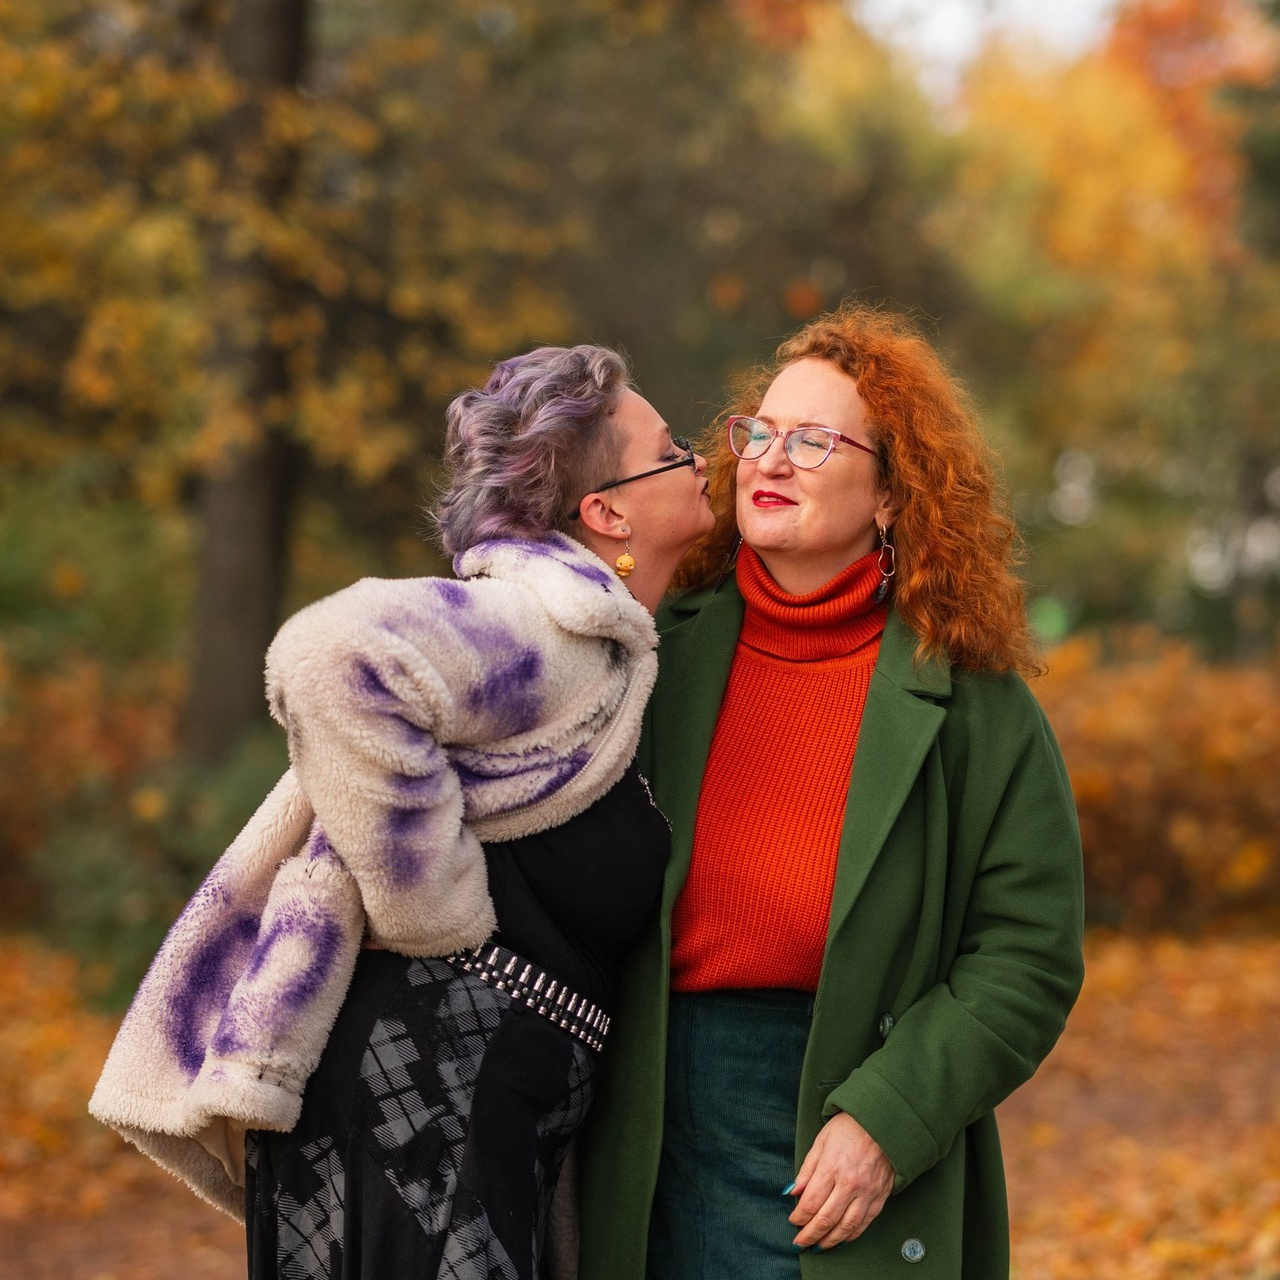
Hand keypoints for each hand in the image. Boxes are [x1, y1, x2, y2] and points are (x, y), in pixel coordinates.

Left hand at [786, 1112, 893, 1250]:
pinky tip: (842, 1238)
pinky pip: (865, 1223)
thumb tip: (791, 1191)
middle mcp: (850, 1184)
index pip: (810, 1202)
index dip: (799, 1216)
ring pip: (846, 1227)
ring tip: (818, 1246)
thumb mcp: (821, 1140)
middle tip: (800, 1242)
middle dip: (810, 1234)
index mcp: (832, 1167)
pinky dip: (851, 1235)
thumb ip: (807, 1169)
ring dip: (830, 1240)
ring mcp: (867, 1192)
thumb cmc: (849, 1127)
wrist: (883, 1122)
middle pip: (826, 1219)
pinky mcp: (880, 1197)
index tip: (792, 1221)